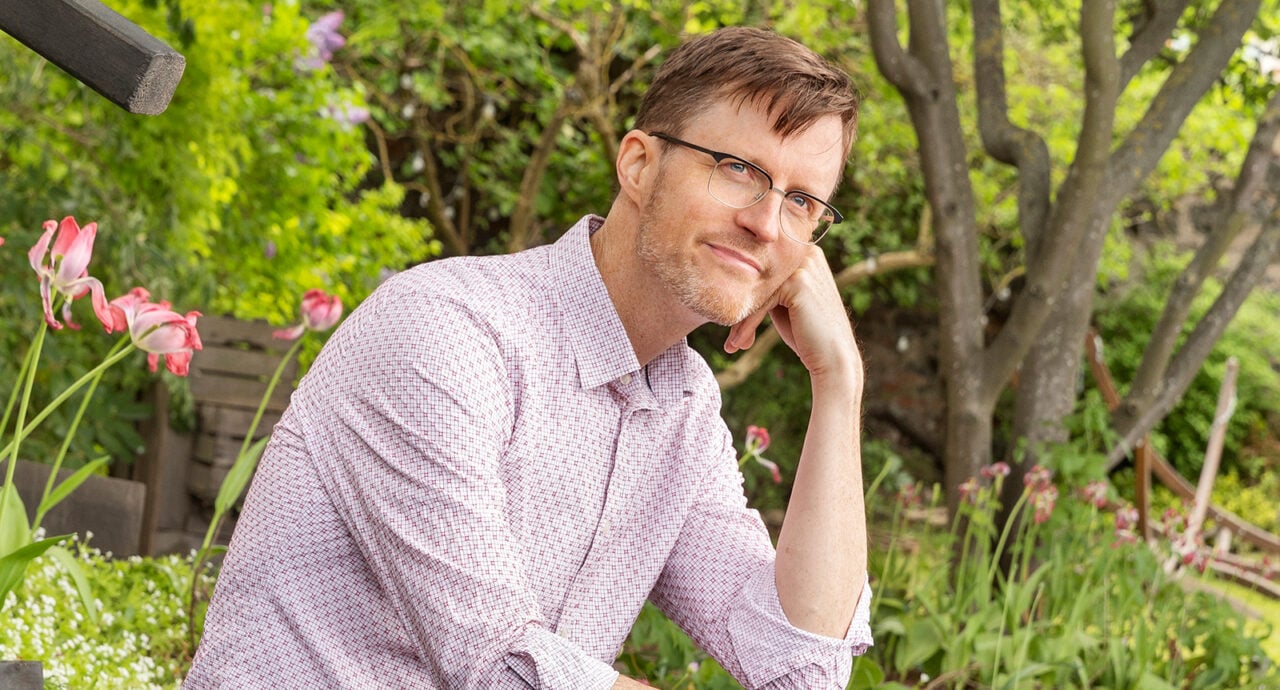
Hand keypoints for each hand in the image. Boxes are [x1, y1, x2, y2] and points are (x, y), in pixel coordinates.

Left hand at [724, 246, 861, 382]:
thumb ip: (768, 288)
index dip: (745, 296)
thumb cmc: (807, 335)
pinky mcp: (798, 281)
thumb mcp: (785, 305)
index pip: (762, 271)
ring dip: (741, 320)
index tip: (730, 323)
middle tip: (728, 339)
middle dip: (740, 308)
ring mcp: (804, 266)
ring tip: (732, 346)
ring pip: (757, 290)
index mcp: (804, 253)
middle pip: (758, 278)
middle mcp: (807, 253)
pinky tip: (738, 345)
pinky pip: (761, 301)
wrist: (834, 359)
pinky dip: (748, 324)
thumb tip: (732, 280)